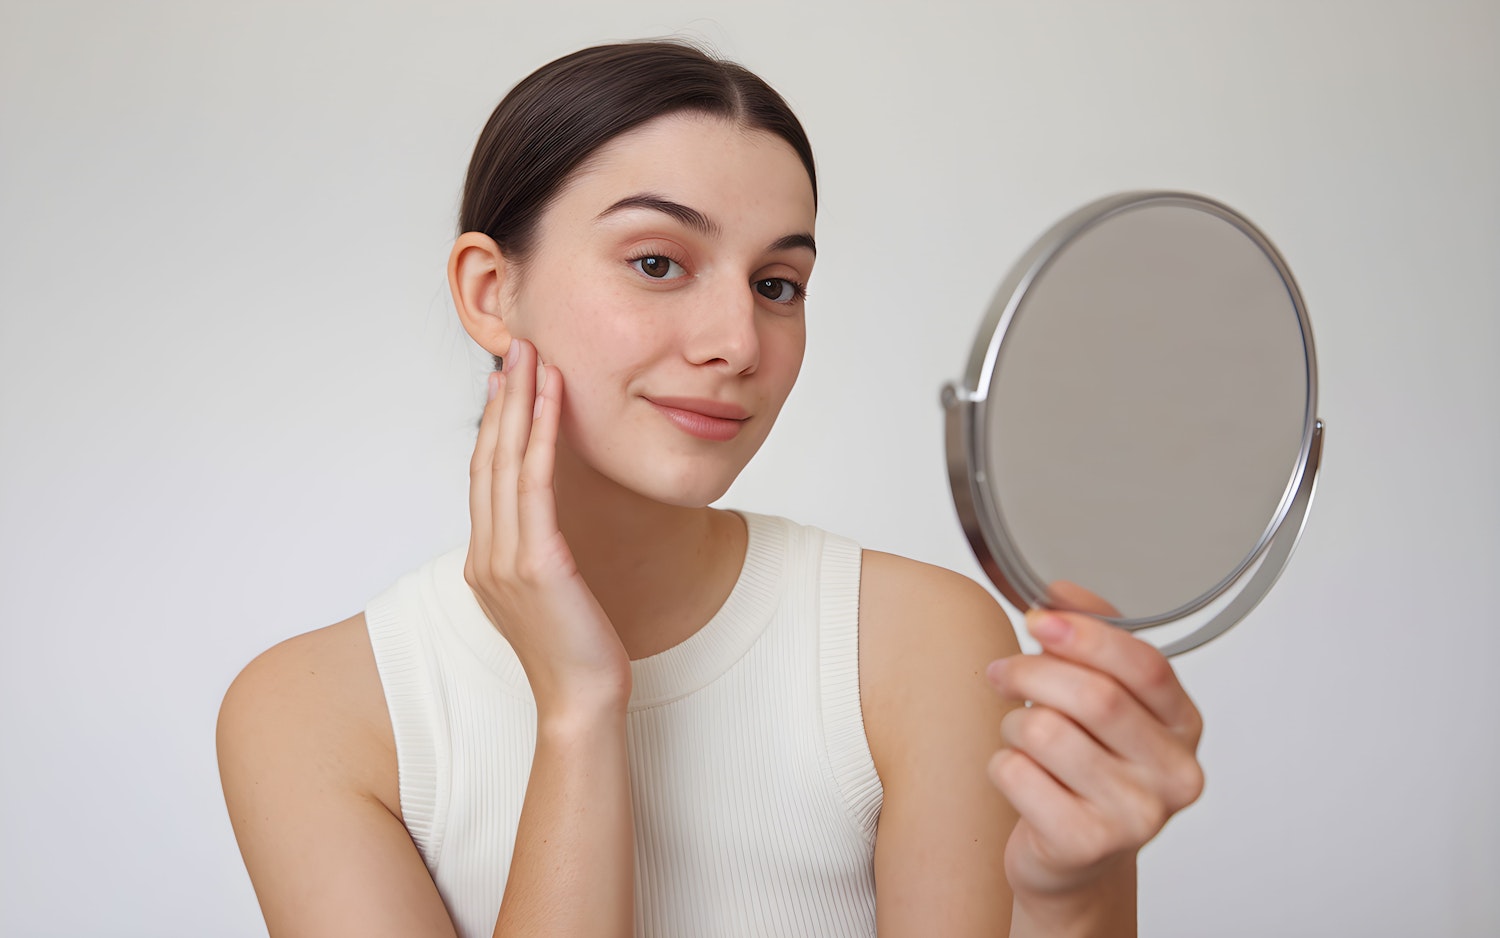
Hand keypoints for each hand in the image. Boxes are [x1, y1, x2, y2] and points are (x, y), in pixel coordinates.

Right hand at [465, 337, 629, 713]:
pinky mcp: (535, 562)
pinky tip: (553, 401)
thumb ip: (536, 560)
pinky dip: (542, 435)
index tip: (506, 382)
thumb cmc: (576, 655)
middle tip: (516, 348)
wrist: (581, 703)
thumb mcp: (548, 598)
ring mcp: (504, 559)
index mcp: (484, 562)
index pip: (484, 478)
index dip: (494, 425)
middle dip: (503, 400)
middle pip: (488, 459)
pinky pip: (536, 484)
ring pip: (507, 462)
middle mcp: (485, 555)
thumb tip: (547, 532)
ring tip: (534, 357)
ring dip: (521, 404)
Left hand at [985, 594, 1203, 900]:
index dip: (1087, 634)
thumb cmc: (1084, 771)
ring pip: (1046, 732)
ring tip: (1019, 737)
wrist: (1073, 861)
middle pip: (1094, 696)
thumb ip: (1090, 641)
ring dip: (1013, 724)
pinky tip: (1019, 777)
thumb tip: (1061, 592)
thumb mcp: (1102, 700)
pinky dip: (1002, 765)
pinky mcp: (1086, 843)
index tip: (1039, 619)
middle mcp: (1174, 775)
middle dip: (1032, 673)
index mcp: (1185, 726)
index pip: (1147, 666)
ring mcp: (1136, 815)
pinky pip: (1017, 773)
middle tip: (1002, 672)